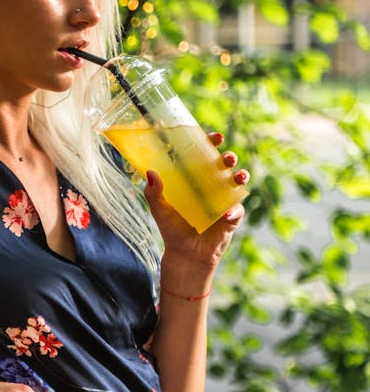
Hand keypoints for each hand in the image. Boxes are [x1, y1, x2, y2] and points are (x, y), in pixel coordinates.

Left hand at [144, 131, 246, 273]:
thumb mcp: (160, 210)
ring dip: (241, 176)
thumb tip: (150, 172)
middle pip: (225, 165)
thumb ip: (154, 192)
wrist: (185, 254)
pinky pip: (237, 210)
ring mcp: (224, 200)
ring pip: (238, 182)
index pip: (205, 155)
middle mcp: (212, 185)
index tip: (215, 137)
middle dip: (229, 157)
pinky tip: (226, 214)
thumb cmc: (172, 228)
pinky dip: (233, 210)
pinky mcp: (232, 217)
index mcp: (195, 179)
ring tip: (238, 176)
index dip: (211, 144)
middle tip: (226, 157)